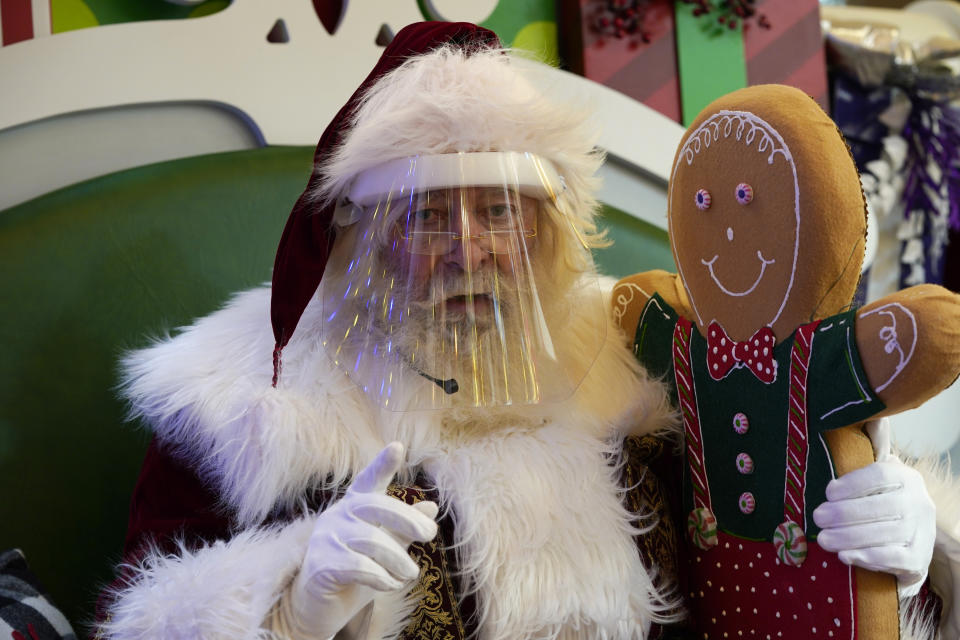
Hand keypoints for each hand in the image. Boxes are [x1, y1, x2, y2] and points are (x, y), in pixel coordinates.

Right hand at [281, 442, 438, 638]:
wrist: (319, 608)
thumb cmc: (355, 572)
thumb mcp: (386, 549)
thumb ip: (404, 528)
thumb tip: (431, 507)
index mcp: (354, 507)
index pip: (369, 481)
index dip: (383, 464)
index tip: (398, 447)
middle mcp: (338, 516)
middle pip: (376, 506)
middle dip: (407, 519)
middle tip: (429, 535)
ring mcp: (326, 539)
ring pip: (372, 541)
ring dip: (399, 560)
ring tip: (410, 574)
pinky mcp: (321, 565)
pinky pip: (360, 566)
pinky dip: (382, 578)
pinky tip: (389, 584)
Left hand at [812, 419, 934, 596]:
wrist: (908, 541)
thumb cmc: (881, 501)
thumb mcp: (875, 474)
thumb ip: (871, 447)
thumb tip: (874, 416)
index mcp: (906, 477)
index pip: (881, 476)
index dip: (854, 483)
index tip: (828, 491)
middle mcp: (919, 502)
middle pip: (881, 507)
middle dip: (844, 514)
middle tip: (817, 517)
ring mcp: (923, 532)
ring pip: (885, 535)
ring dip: (850, 538)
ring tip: (823, 539)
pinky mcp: (920, 560)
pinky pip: (896, 559)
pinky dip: (869, 558)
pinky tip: (846, 556)